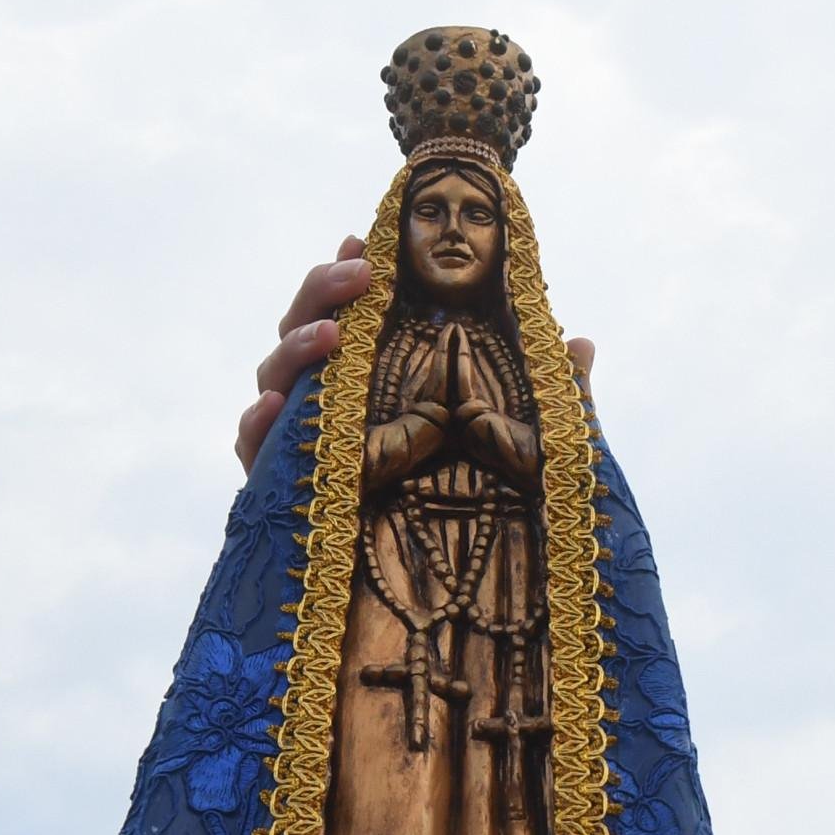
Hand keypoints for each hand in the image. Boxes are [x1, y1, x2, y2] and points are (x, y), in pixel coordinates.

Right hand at [238, 237, 598, 469]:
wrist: (435, 591)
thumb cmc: (468, 499)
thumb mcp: (519, 443)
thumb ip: (547, 395)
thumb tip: (581, 344)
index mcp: (372, 374)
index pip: (351, 310)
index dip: (349, 272)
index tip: (366, 243)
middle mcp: (328, 398)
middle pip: (305, 328)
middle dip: (323, 292)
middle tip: (357, 275)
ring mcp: (299, 439)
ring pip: (275, 378)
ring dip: (295, 348)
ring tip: (328, 338)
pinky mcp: (279, 484)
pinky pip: (253, 448)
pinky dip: (258, 424)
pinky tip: (278, 410)